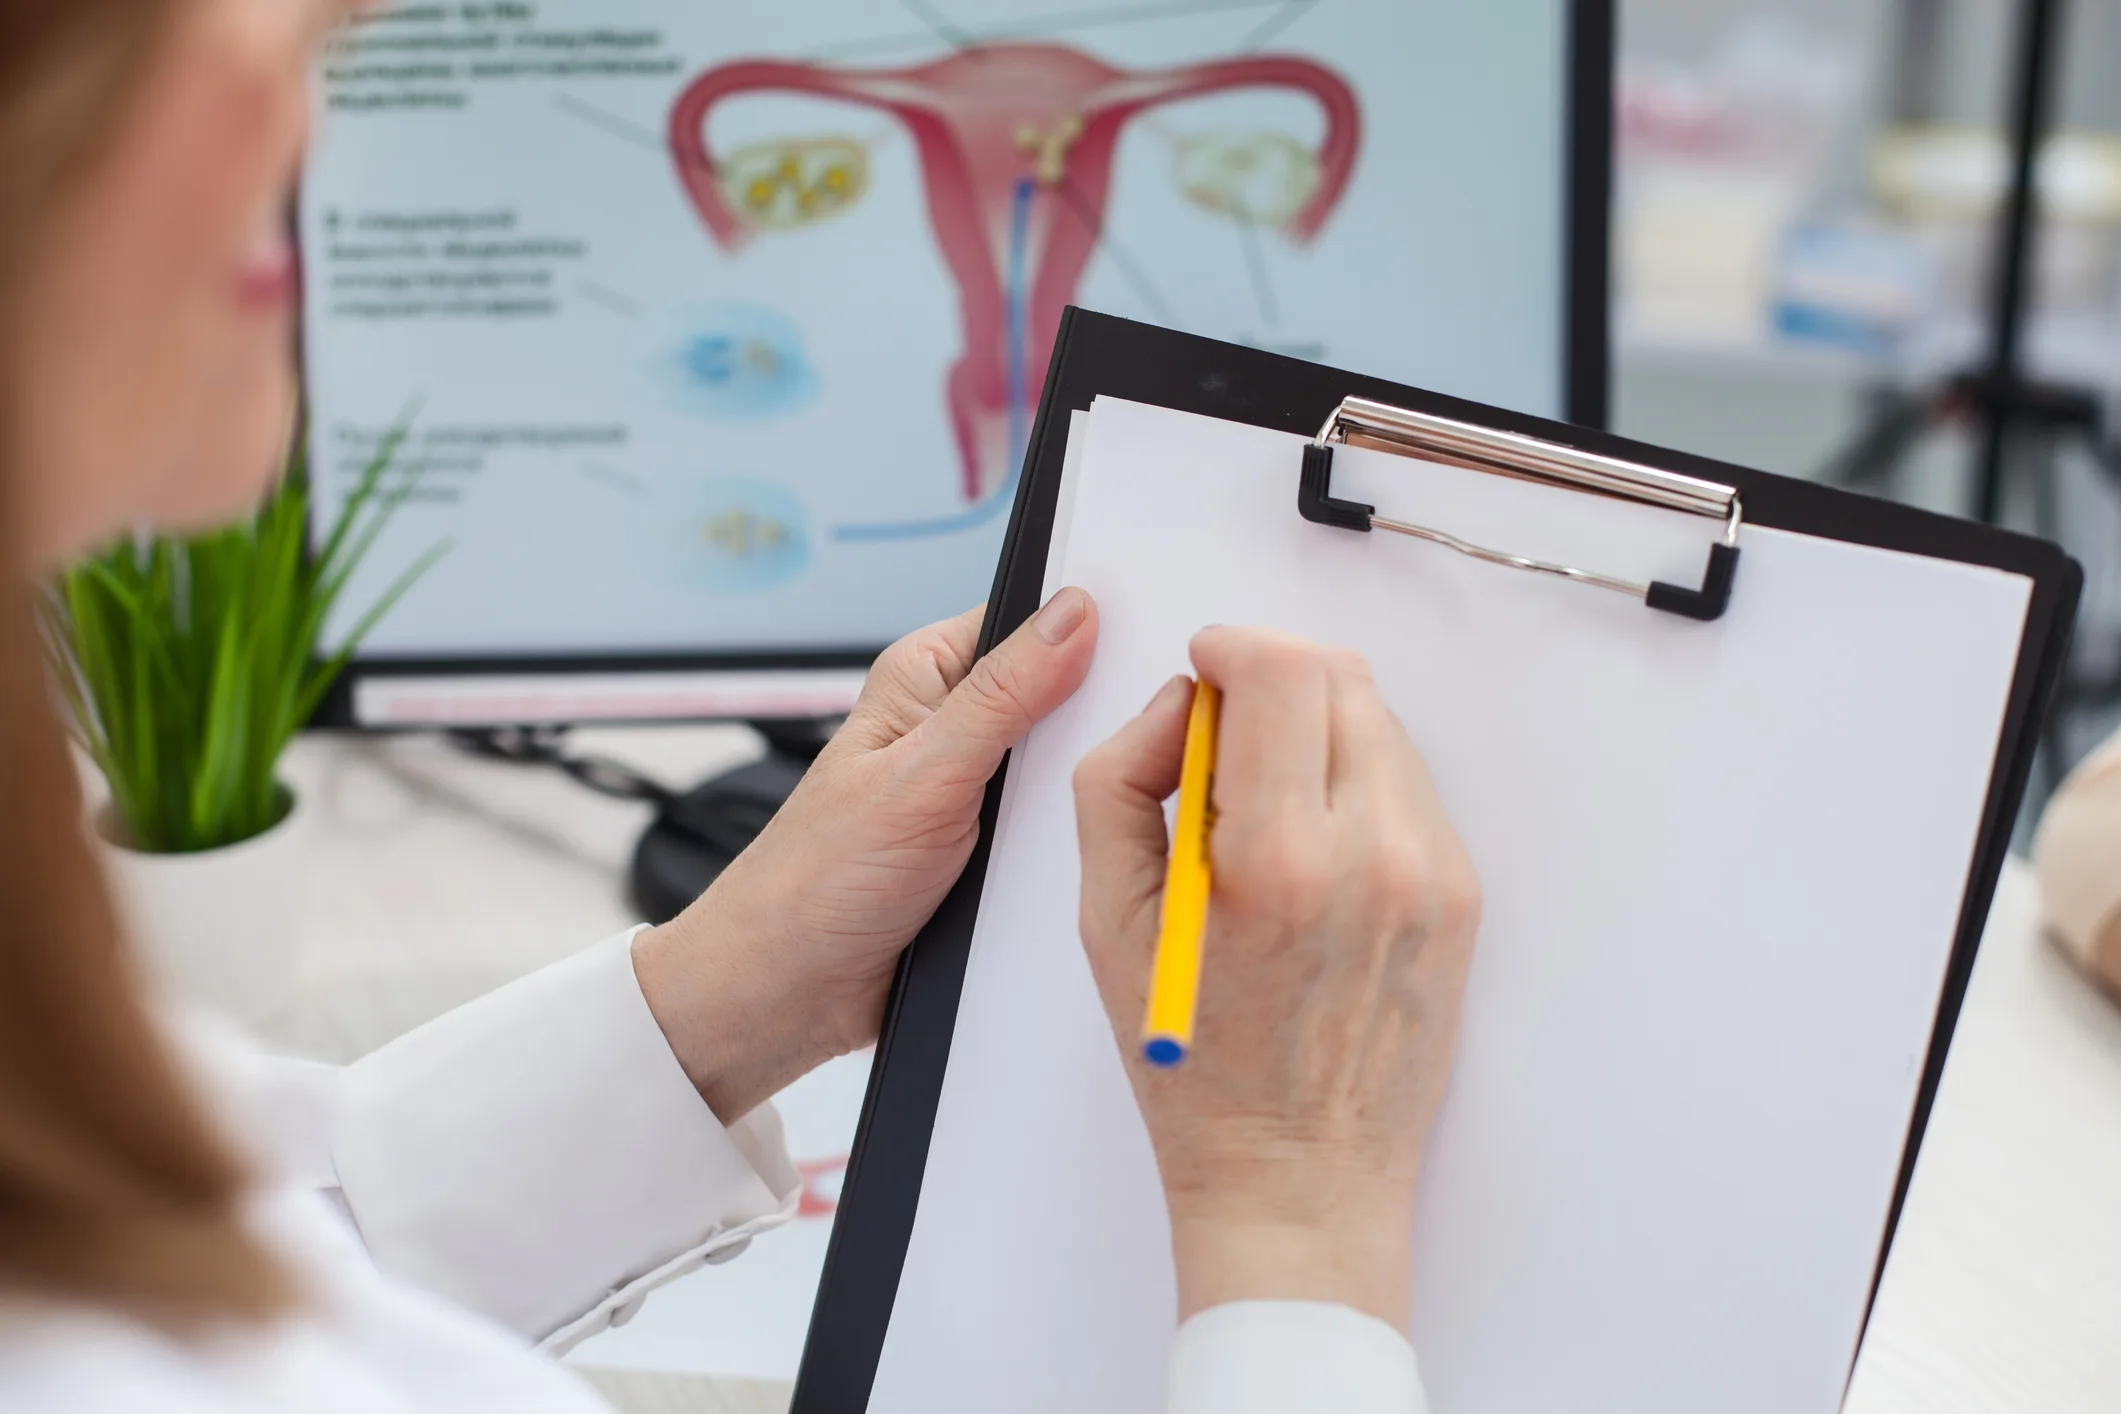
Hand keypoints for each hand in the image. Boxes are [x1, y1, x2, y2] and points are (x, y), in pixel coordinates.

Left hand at [634, 589, 1097, 1122]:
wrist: (792, 990)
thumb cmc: (817, 879)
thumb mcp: (924, 776)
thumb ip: (1003, 696)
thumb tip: (1071, 615)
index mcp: (929, 676)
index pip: (1033, 621)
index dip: (1095, 628)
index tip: (1152, 642)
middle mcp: (954, 725)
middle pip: (1067, 698)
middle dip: (1100, 721)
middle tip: (1143, 739)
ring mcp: (978, 790)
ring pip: (1072, 772)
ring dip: (1090, 793)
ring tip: (1114, 807)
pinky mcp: (994, 850)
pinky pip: (1060, 832)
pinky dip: (1077, 845)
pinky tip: (1094, 856)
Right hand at [1073, 627, 1479, 1328]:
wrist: (1298, 1178)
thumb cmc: (1194, 1063)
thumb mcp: (1107, 917)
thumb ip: (1124, 778)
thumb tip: (1184, 702)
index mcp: (1280, 860)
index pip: (1283, 671)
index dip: (1232, 645)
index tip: (1205, 666)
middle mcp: (1376, 855)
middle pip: (1339, 677)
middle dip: (1273, 677)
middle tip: (1224, 734)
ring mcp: (1433, 875)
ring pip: (1379, 724)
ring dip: (1315, 730)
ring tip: (1263, 809)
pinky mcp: (1463, 896)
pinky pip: (1407, 787)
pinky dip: (1353, 784)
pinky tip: (1311, 850)